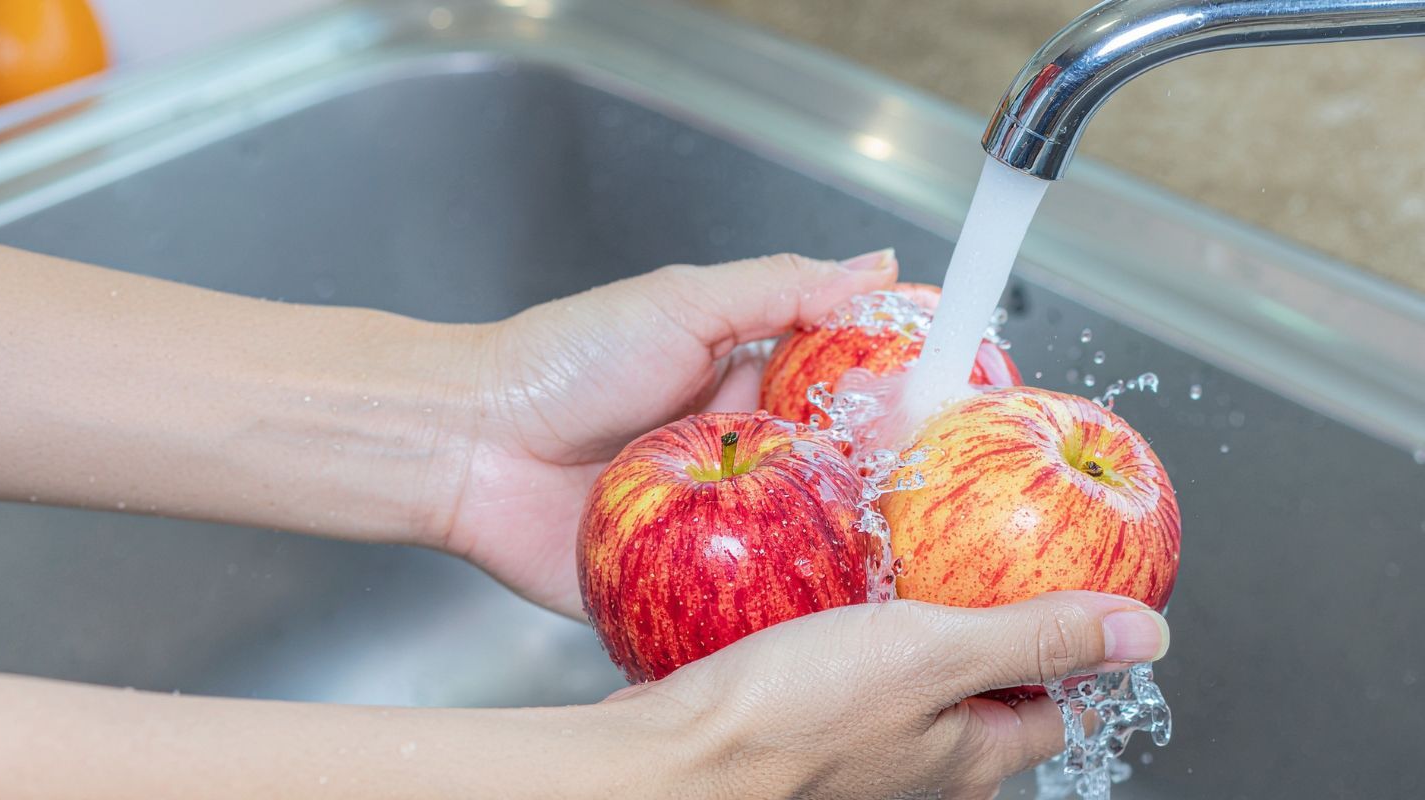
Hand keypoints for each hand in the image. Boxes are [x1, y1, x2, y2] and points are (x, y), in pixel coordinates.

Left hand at [439, 251, 897, 615]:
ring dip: (845, 551)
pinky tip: (837, 618)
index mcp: (746, 390)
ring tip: (905, 557)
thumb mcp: (682, 305)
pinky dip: (785, 611)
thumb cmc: (565, 364)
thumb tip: (876, 263)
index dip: (898, 406)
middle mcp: (741, 461)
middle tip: (928, 488)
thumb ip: (781, 287)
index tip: (955, 411)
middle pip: (838, 479)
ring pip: (804, 546)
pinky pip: (747, 606)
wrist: (470, 445)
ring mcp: (718, 529)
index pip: (845, 400)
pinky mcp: (686, 588)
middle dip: (884, 486)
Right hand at [609, 591, 1171, 799]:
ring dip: (907, 622)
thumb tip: (1148, 634)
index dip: (1065, 645)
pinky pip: (843, 673)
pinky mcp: (799, 728)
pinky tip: (826, 587)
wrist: (669, 757)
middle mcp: (919, 768)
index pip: (1053, 708)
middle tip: (967, 553)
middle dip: (979, 622)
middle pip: (980, 693)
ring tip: (896, 558)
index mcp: (970, 760)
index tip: (1060, 584)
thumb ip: (1039, 639)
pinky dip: (846, 629)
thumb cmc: (790, 717)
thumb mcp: (934, 654)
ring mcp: (857, 753)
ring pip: (907, 679)